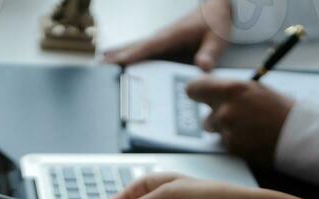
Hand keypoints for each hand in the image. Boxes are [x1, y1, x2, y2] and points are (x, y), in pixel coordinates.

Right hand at [103, 0, 230, 70]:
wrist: (218, 10)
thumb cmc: (216, 23)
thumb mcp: (217, 39)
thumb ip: (210, 54)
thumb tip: (202, 67)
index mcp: (173, 36)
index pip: (150, 47)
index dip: (134, 55)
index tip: (118, 62)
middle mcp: (163, 38)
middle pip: (137, 48)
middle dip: (119, 56)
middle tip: (100, 66)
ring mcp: (162, 42)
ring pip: (138, 50)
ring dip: (120, 57)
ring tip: (102, 65)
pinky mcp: (164, 47)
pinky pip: (145, 54)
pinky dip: (131, 58)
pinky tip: (121, 65)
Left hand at [187, 76, 292, 163]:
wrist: (295, 134)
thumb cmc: (278, 108)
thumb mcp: (253, 89)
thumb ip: (229, 91)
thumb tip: (211, 92)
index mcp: (231, 89)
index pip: (194, 89)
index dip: (197, 92)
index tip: (199, 94)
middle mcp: (225, 110)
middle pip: (204, 116)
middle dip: (215, 116)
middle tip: (233, 116)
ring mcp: (228, 131)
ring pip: (214, 131)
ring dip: (224, 129)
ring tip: (246, 127)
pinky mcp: (232, 148)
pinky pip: (225, 143)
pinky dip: (234, 142)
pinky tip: (250, 138)